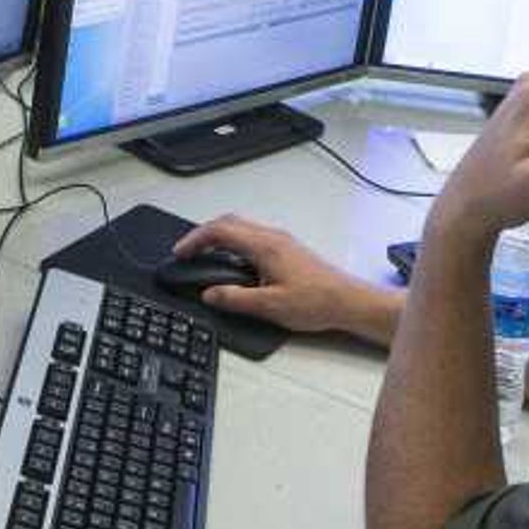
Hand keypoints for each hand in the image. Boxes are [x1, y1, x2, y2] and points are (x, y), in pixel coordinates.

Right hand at [172, 215, 390, 342]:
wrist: (348, 301)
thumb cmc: (317, 302)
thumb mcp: (270, 306)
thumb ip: (235, 299)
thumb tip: (209, 294)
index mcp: (265, 246)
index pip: (220, 231)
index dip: (195, 239)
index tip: (180, 252)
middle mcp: (273, 237)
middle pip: (228, 222)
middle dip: (203, 234)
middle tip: (187, 251)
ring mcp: (281, 241)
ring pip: (241, 227)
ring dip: (218, 237)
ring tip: (204, 256)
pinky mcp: (287, 249)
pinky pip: (252, 236)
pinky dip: (233, 242)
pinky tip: (232, 262)